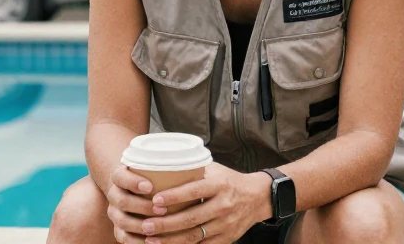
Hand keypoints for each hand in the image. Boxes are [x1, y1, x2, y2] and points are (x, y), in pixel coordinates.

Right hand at [106, 165, 164, 241]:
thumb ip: (165, 170)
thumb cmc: (153, 178)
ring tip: (159, 226)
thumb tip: (193, 169)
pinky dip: (137, 241)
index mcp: (120, 176)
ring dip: (140, 225)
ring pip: (122, 221)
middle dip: (142, 206)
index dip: (133, 182)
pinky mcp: (118, 229)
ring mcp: (115, 213)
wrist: (137, 192)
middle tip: (162, 209)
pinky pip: (123, 237)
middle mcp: (114, 194)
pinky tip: (152, 241)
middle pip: (122, 200)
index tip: (150, 187)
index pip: (120, 176)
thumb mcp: (155, 171)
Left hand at [130, 163, 272, 243]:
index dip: (174, 196)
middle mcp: (223, 205)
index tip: (155, 200)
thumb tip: (162, 166)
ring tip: (150, 240)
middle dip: (166, 224)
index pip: (194, 191)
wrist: (258, 197)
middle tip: (145, 225)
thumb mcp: (215, 170)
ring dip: (170, 240)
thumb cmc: (229, 181)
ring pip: (195, 235)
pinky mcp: (226, 238)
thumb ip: (193, 171)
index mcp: (219, 185)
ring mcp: (225, 224)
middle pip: (191, 218)